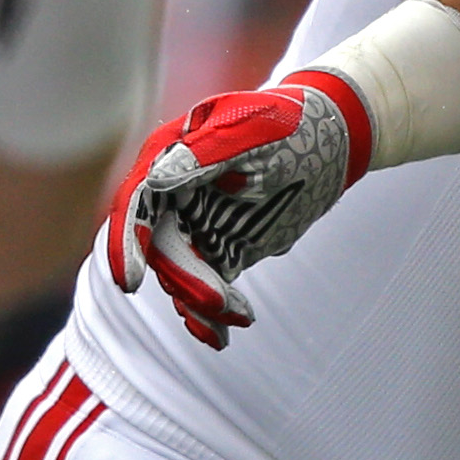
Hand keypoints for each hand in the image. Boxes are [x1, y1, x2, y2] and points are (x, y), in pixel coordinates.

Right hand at [100, 68, 373, 346]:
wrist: (332, 136)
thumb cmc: (291, 121)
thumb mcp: (253, 129)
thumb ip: (206, 154)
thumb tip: (156, 180)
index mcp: (171, 156)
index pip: (137, 203)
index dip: (126, 241)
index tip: (130, 282)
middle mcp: (175, 193)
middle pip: (160, 248)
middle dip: (184, 279)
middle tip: (220, 303)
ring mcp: (198, 223)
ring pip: (180, 274)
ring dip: (201, 302)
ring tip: (240, 315)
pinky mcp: (221, 247)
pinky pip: (204, 287)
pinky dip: (209, 315)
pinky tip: (222, 338)